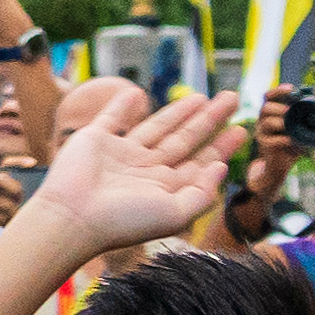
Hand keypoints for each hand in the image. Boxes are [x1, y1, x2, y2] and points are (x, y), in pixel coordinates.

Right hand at [10, 87, 238, 256]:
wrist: (73, 217)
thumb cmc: (123, 222)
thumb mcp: (175, 214)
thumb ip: (202, 193)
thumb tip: (220, 166)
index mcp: (164, 188)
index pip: (200, 162)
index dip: (221, 145)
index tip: (241, 129)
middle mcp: (145, 169)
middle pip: (185, 139)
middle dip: (209, 120)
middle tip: (232, 98)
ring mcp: (120, 154)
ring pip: (157, 126)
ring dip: (178, 110)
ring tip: (202, 96)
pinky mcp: (95, 140)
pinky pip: (112, 118)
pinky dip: (121, 105)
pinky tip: (135, 93)